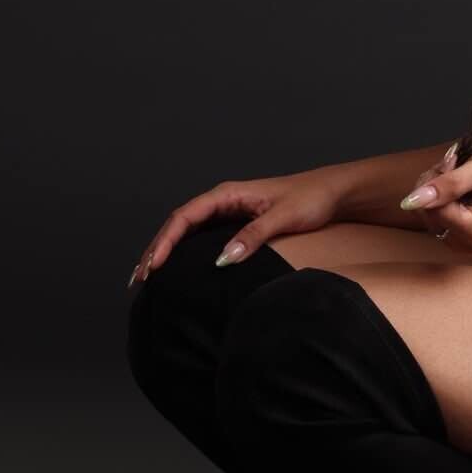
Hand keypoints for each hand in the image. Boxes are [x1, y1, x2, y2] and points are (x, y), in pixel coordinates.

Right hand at [127, 166, 347, 286]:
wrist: (333, 193)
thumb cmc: (310, 199)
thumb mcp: (282, 217)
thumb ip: (253, 236)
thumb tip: (222, 259)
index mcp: (227, 194)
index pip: (184, 216)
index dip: (165, 242)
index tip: (153, 265)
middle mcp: (222, 201)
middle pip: (178, 225)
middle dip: (156, 250)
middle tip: (138, 279)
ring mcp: (227, 212)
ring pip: (186, 232)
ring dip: (166, 253)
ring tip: (146, 278)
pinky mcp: (235, 224)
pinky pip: (201, 238)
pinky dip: (184, 254)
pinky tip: (176, 271)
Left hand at [398, 131, 471, 257]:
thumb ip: (449, 184)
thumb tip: (412, 201)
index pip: (437, 212)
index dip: (438, 182)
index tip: (454, 162)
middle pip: (428, 214)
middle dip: (434, 184)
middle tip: (457, 165)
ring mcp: (462, 242)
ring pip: (424, 212)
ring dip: (433, 186)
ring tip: (458, 173)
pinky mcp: (454, 236)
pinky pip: (427, 213)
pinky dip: (434, 193)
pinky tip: (454, 185)